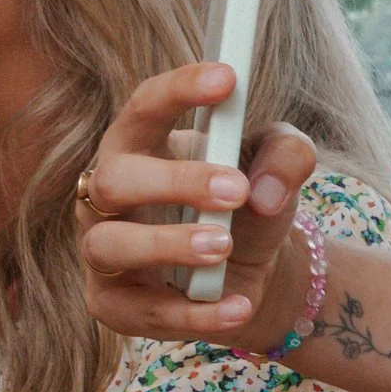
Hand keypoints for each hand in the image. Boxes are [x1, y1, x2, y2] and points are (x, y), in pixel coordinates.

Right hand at [77, 64, 318, 345]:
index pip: (145, 108)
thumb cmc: (250, 202)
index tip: (228, 78)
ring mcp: (103, 250)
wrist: (251, 273)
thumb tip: (264, 192)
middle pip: (118, 178)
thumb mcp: (280, 167)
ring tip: (224, 245)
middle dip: (176, 181)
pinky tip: (240, 305)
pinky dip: (194, 313)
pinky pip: (143, 312)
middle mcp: (110, 195)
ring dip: (168, 245)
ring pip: (110, 244)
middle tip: (236, 190)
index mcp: (143, 145)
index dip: (179, 90)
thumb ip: (287, 155)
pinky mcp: (113, 305)